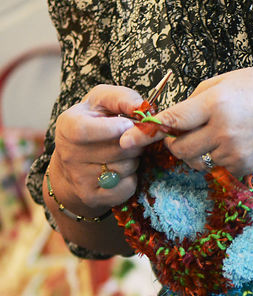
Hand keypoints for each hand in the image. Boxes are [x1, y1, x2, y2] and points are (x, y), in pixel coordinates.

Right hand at [50, 85, 144, 214]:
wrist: (75, 164)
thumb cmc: (95, 123)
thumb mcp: (102, 102)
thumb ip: (122, 98)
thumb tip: (141, 107)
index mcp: (68, 126)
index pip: (87, 130)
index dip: (114, 128)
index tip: (128, 124)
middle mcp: (69, 154)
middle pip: (119, 150)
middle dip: (135, 143)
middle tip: (131, 140)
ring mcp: (79, 178)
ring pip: (126, 168)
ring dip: (134, 160)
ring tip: (123, 154)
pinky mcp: (93, 197)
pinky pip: (128, 187)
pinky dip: (133, 178)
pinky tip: (123, 171)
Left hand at [120, 67, 252, 176]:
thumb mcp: (223, 81)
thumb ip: (194, 100)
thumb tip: (171, 121)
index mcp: (215, 104)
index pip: (173, 121)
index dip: (148, 130)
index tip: (128, 138)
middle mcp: (224, 130)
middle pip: (179, 149)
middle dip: (174, 143)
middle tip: (183, 132)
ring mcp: (236, 151)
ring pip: (197, 161)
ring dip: (197, 151)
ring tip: (215, 134)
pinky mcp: (245, 165)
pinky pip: (217, 167)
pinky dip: (217, 159)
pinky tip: (233, 143)